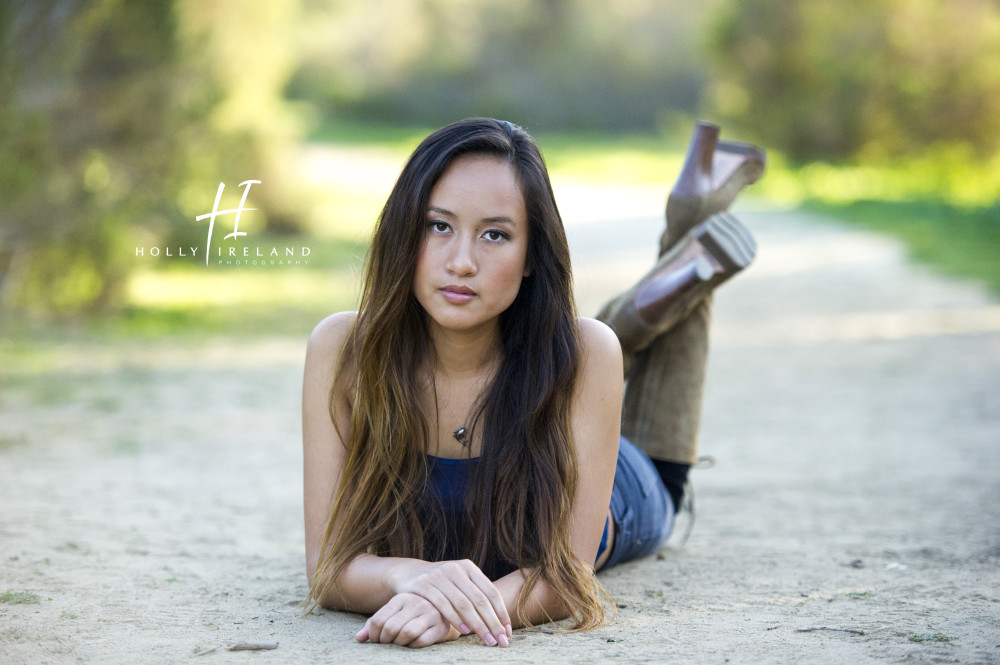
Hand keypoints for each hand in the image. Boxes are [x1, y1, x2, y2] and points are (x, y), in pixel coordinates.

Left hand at [356, 593, 457, 647]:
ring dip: (399, 644)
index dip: (373, 635)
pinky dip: (413, 646)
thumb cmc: (411, 615)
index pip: (378, 620)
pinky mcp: (440, 626)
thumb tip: (359, 639)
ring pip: (406, 634)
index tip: (376, 641)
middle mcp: (416, 602)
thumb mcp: (393, 614)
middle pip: (391, 628)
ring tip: (399, 644)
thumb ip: (374, 624)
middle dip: (385, 641)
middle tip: (387, 644)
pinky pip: (421, 641)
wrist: (444, 613)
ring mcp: (429, 613)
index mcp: (401, 598)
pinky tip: (412, 644)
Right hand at [392, 559, 511, 646]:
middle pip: (479, 600)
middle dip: (492, 623)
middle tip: (500, 640)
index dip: (501, 613)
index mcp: (469, 567)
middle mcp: (456, 568)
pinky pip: (443, 605)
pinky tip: (465, 631)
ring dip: (477, 624)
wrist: (409, 574)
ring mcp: (439, 575)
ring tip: (486, 639)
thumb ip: (477, 594)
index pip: (490, 592)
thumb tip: (502, 622)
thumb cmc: (442, 583)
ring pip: (463, 604)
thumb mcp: (459, 582)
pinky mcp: (424, 585)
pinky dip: (456, 619)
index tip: (507, 631)